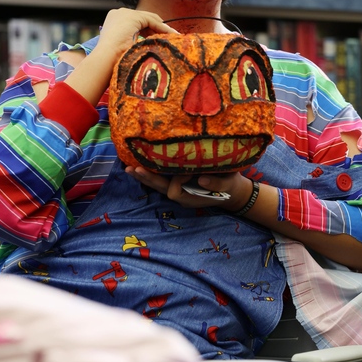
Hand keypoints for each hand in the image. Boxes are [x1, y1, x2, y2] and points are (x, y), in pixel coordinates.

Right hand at [96, 8, 177, 60]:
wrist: (105, 61)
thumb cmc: (113, 61)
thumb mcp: (124, 49)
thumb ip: (133, 43)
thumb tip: (148, 47)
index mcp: (114, 22)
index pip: (136, 23)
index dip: (149, 31)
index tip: (159, 40)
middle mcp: (118, 14)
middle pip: (144, 19)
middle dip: (157, 28)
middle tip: (169, 38)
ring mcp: (125, 13)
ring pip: (149, 19)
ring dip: (162, 29)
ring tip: (173, 38)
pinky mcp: (133, 16)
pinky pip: (152, 21)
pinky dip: (162, 28)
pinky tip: (171, 36)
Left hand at [125, 166, 252, 210]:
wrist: (232, 193)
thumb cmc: (230, 187)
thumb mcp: (228, 185)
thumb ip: (216, 184)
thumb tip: (201, 179)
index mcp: (191, 197)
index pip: (175, 190)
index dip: (177, 180)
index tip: (186, 171)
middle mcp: (181, 195)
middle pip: (159, 188)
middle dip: (148, 178)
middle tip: (134, 169)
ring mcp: (178, 189)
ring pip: (157, 185)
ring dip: (144, 176)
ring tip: (129, 168)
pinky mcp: (177, 183)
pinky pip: (160, 180)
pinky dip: (150, 173)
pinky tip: (138, 164)